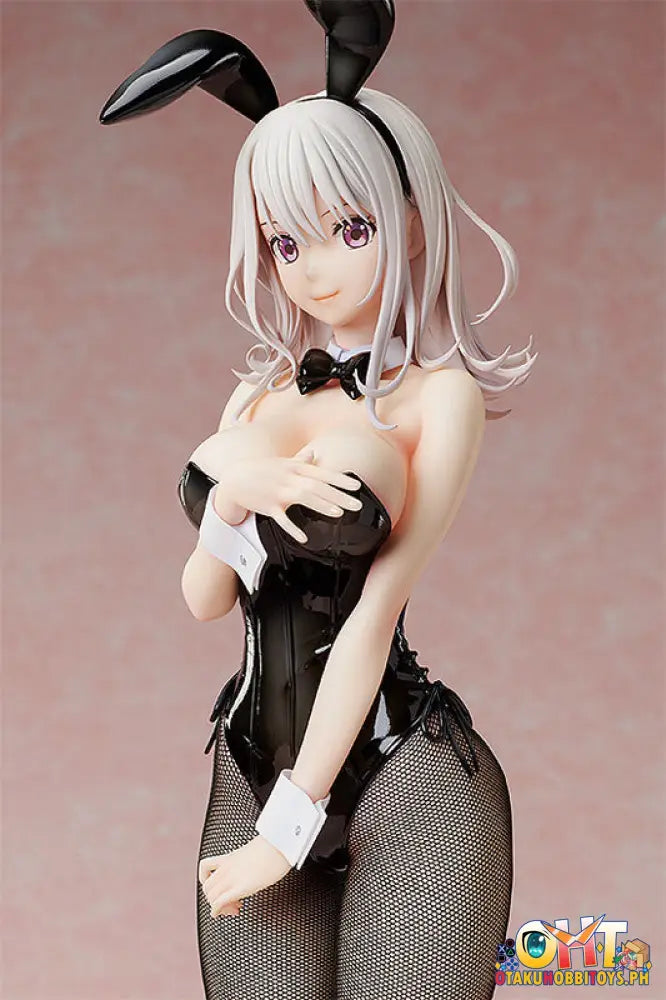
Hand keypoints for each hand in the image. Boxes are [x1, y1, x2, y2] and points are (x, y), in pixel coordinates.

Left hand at [199, 834, 292, 917]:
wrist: (280, 844)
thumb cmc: (275, 846)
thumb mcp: (256, 851)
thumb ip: (249, 858)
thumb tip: (257, 862)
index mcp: (230, 857)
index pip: (206, 866)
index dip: (206, 880)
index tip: (219, 888)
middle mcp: (227, 867)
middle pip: (207, 886)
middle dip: (214, 898)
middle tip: (229, 903)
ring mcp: (232, 877)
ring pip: (210, 896)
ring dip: (218, 907)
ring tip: (234, 908)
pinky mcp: (240, 887)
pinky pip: (219, 902)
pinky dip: (217, 911)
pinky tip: (226, 913)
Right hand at [215, 446, 362, 542]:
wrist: (234, 480)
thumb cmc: (260, 471)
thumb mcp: (281, 463)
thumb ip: (300, 461)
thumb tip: (313, 454)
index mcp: (294, 467)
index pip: (322, 473)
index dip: (340, 479)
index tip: (357, 486)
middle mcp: (288, 478)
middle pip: (317, 486)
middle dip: (338, 496)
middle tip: (357, 505)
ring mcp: (278, 492)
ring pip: (303, 498)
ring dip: (321, 505)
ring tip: (338, 513)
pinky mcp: (268, 507)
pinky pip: (282, 519)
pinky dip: (293, 528)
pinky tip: (304, 537)